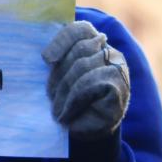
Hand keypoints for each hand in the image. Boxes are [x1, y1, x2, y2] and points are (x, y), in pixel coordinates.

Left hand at [41, 21, 130, 140]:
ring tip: (55, 108)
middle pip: (80, 49)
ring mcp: (118, 69)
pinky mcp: (118, 87)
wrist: (87, 132)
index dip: (62, 40)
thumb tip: (42, 50)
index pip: (81, 29)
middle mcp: (111, 53)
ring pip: (83, 67)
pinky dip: (73, 101)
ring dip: (64, 90)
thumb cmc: (71, 101)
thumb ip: (57, 59)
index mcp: (95, 45)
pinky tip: (66, 114)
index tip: (46, 59)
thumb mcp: (61, 76)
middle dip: (59, 73)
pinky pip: (89, 85)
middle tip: (49, 95)